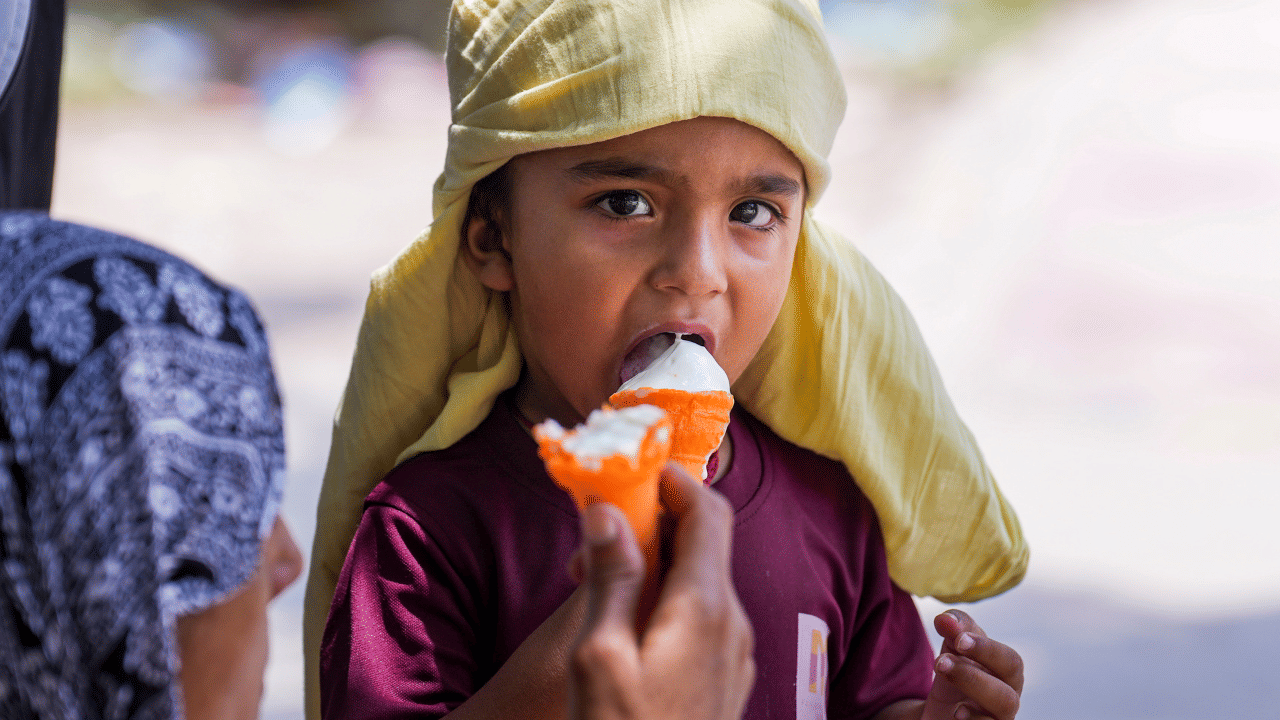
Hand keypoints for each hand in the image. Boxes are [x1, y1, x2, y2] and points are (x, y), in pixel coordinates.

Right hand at [567, 462, 755, 719]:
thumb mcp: (597, 656)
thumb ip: (611, 576)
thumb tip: (609, 508)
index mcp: (706, 606)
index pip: (708, 511)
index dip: (673, 481)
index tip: (632, 472)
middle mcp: (734, 623)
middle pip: (706, 542)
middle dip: (654, 524)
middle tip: (595, 537)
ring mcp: (736, 653)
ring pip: (702, 580)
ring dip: (657, 565)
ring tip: (596, 585)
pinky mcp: (727, 678)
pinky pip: (704, 616)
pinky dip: (668, 599)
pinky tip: (625, 625)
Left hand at [922, 610, 1023, 719]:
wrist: (941, 709)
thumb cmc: (957, 671)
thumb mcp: (954, 645)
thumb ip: (954, 627)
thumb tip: (945, 619)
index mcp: (1006, 673)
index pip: (1009, 660)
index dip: (986, 649)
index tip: (958, 639)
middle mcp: (1008, 698)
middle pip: (1009, 691)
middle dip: (974, 673)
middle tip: (941, 661)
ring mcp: (998, 719)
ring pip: (1004, 708)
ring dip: (972, 689)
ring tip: (942, 675)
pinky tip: (956, 713)